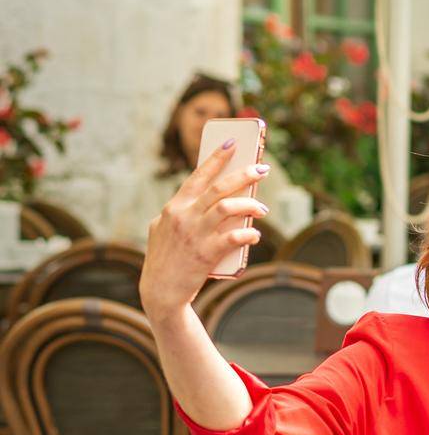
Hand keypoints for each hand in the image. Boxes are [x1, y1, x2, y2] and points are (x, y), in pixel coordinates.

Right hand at [139, 142, 268, 318]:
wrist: (160, 292)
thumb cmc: (165, 259)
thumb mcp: (162, 230)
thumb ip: (179, 213)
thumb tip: (210, 201)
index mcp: (174, 207)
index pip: (198, 176)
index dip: (216, 158)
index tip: (232, 143)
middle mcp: (183, 216)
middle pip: (219, 188)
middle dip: (243, 175)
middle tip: (263, 169)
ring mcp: (194, 234)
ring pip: (228, 208)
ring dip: (250, 205)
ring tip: (262, 209)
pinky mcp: (206, 253)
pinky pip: (233, 238)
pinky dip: (248, 235)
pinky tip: (255, 235)